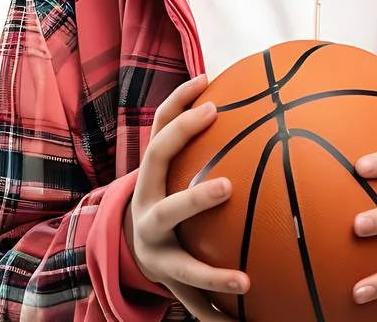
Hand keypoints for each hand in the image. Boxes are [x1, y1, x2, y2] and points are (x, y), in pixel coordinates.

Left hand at [124, 74, 249, 321]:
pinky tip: (209, 78)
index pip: (187, 271)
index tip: (245, 283)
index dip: (214, 279)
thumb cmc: (175, 260)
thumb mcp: (192, 288)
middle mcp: (148, 219)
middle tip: (226, 189)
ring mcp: (144, 183)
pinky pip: (160, 121)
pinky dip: (182, 99)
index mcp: (161, 255)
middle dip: (192, 201)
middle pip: (165, 210)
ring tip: (213, 106)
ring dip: (182, 129)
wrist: (131, 234)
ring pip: (155, 153)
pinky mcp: (146, 155)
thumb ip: (220, 305)